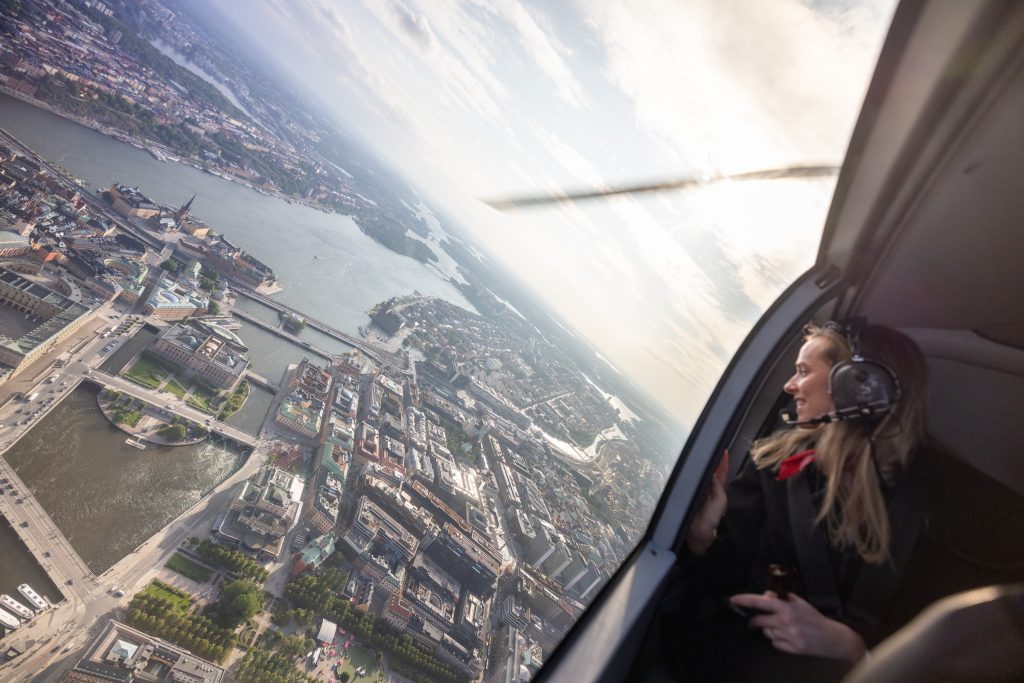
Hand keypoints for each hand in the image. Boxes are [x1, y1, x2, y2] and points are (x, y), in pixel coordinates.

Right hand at [686, 450, 728, 554]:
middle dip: (709, 459)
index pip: (721, 472)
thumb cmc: (711, 520)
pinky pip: (688, 482)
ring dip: (698, 465)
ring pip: (698, 475)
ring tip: (696, 453)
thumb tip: (711, 472)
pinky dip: (687, 474)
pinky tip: (684, 468)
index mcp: (718, 489)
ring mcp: (697, 492)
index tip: (723, 449)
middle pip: (709, 470)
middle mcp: (708, 488)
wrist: (697, 535)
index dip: (722, 461)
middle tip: (707, 446)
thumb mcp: (719, 503)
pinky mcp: (688, 495)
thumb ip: (718, 487)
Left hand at [730, 591, 866, 662]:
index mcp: (787, 608)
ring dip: (770, 631)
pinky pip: (775, 644)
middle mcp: (785, 622)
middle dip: (754, 622)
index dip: (745, 600)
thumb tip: (764, 596)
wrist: (831, 637)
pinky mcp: (792, 649)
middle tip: (755, 621)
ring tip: (783, 629)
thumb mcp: (798, 603)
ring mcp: (788, 636)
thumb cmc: (813, 617)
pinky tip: (788, 638)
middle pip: (759, 621)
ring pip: (767, 633)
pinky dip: (778, 641)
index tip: (733, 599)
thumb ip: (780, 598)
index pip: (760, 602)